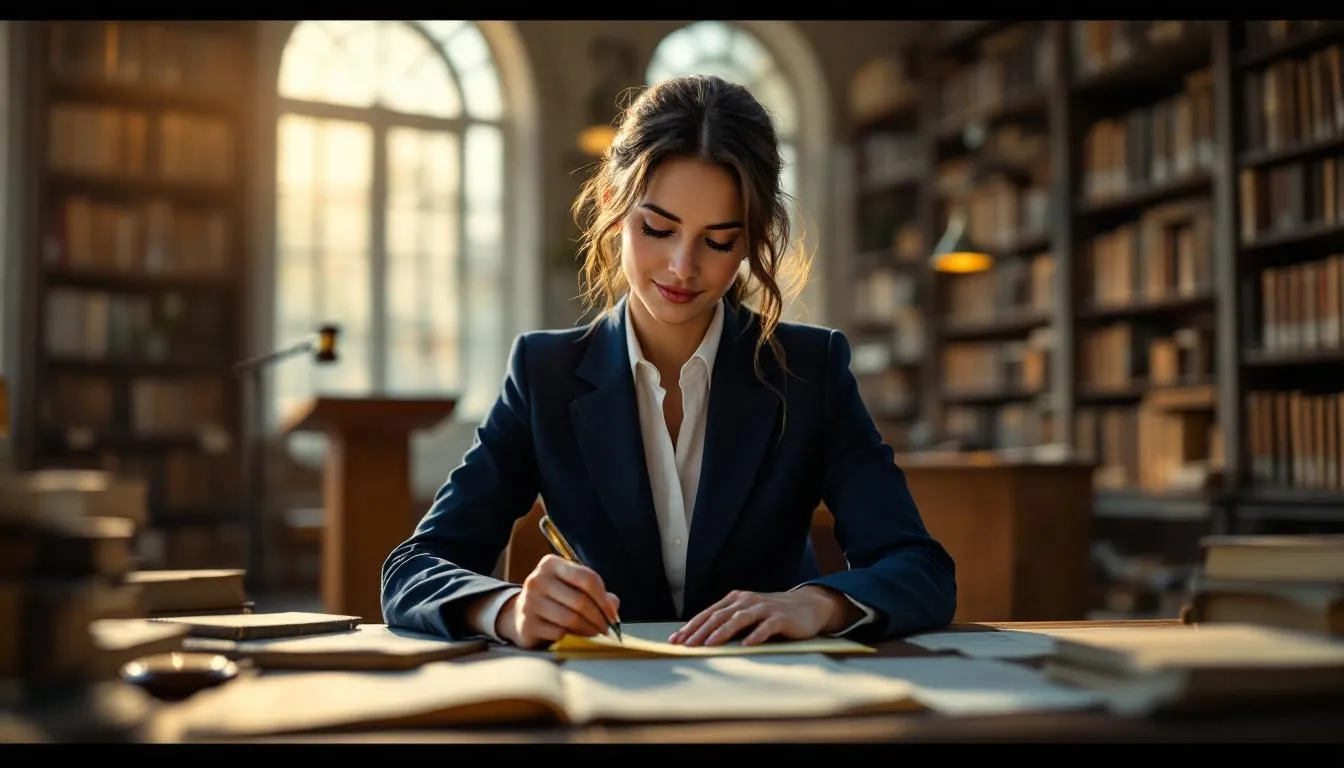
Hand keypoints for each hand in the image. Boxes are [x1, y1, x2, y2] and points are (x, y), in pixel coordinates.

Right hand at [495, 554, 620, 648]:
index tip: (613, 614)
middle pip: (580, 600)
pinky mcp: (526, 624)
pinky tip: (576, 637)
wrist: (520, 614)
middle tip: (607, 628)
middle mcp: (537, 580)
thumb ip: (596, 593)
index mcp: (551, 564)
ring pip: (570, 619)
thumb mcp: (572, 587)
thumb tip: (613, 605)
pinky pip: (559, 633)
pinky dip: (572, 637)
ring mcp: (529, 602)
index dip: (604, 598)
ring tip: (595, 633)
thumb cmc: (554, 599)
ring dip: (588, 629)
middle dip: (599, 618)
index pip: (586, 578)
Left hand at [668, 586, 856, 646]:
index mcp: (735, 600)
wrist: (807, 606)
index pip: (708, 614)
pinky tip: (747, 644)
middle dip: (700, 631)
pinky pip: (766, 627)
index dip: (691, 627)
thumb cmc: (772, 614)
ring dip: (723, 632)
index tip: (676, 641)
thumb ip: (729, 624)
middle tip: (687, 646)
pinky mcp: (780, 618)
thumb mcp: (748, 615)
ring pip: (739, 619)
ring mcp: (764, 608)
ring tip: (710, 644)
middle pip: (719, 616)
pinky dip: (756, 635)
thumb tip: (700, 640)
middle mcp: (747, 601)